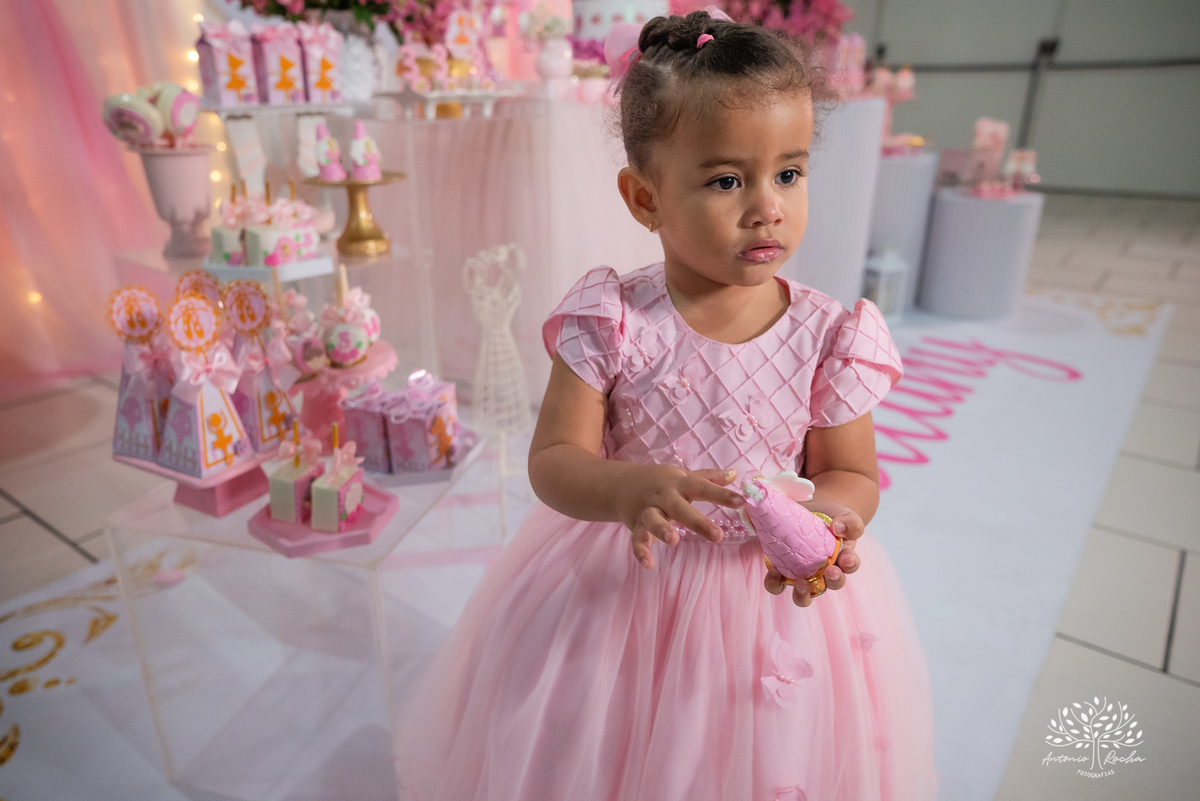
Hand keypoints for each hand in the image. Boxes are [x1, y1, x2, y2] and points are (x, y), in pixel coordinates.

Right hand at [617, 465, 744, 568]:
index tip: (741, 502)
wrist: (620, 483)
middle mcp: (663, 497)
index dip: (722, 495)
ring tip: (674, 540)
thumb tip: (735, 474)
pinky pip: (637, 538)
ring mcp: (647, 511)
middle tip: (718, 536)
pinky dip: (640, 551)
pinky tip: (648, 564)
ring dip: (662, 529)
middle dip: (698, 521)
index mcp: (678, 483)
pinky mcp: (635, 525)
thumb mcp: (683, 476)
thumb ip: (708, 478)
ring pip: (653, 520)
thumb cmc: (660, 482)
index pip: (702, 487)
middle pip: (680, 507)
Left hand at [764, 500, 863, 606]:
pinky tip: (774, 571)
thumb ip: (848, 522)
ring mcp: (803, 575)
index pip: (850, 564)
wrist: (807, 513)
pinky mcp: (782, 573)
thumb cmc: (830, 520)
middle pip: (832, 584)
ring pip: (805, 595)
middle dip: (834, 580)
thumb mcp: (844, 516)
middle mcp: (824, 573)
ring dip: (803, 594)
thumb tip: (838, 527)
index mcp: (842, 558)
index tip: (847, 558)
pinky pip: (778, 585)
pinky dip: (775, 582)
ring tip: (801, 584)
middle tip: (830, 571)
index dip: (850, 563)